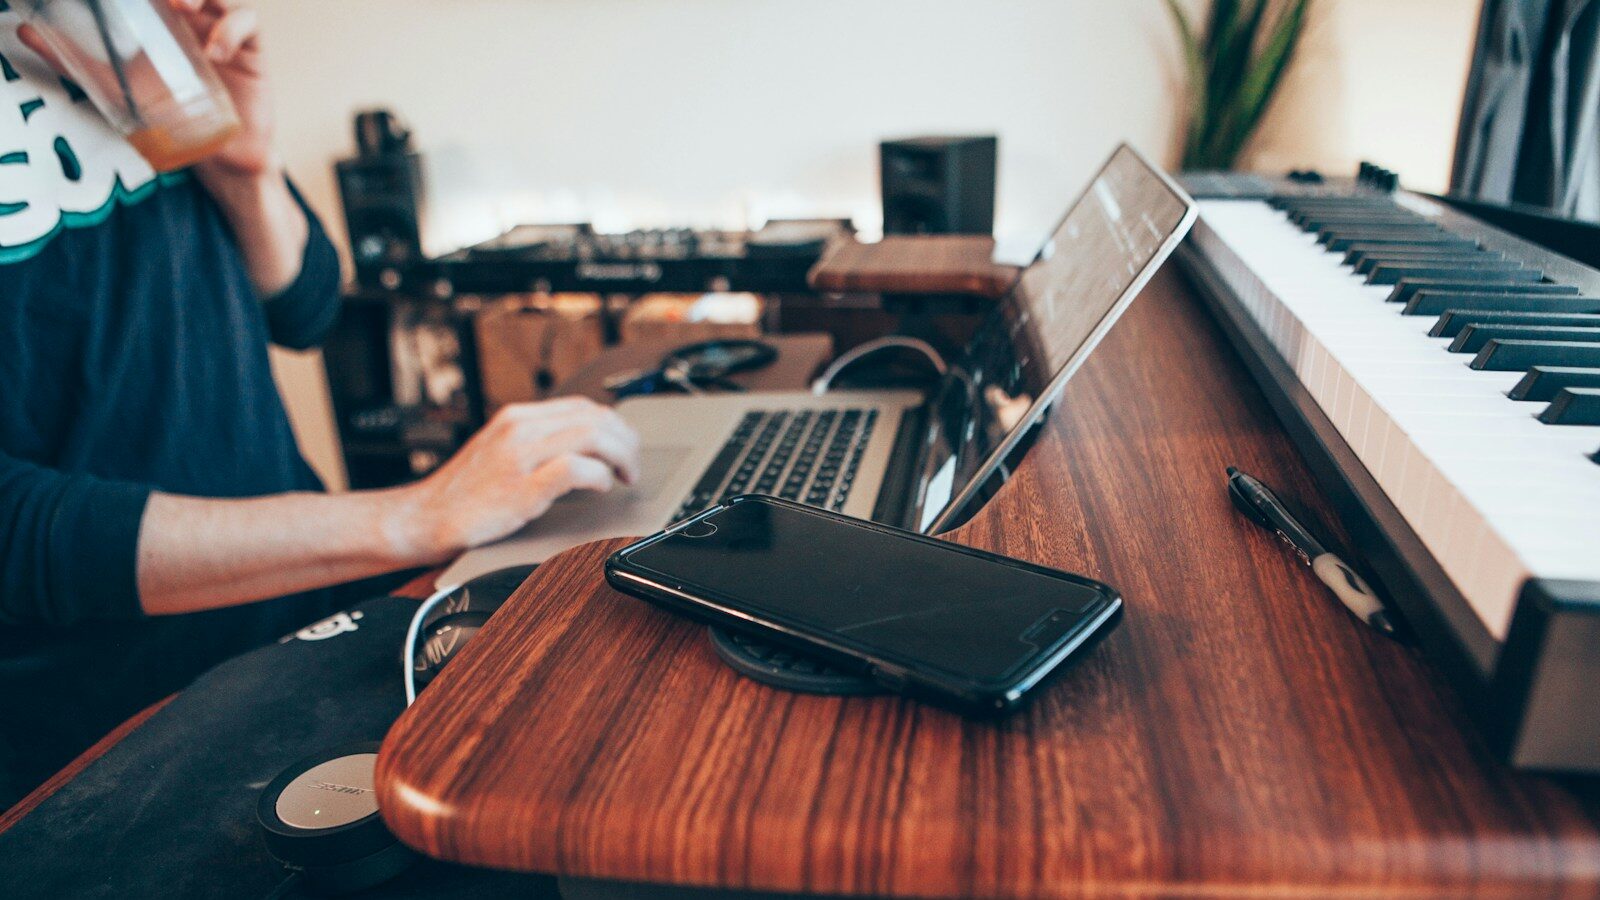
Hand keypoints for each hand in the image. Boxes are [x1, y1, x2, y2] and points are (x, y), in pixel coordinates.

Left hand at [17, 0, 276, 179]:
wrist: (221, 159)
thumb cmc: (172, 118)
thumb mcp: (116, 85)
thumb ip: (74, 59)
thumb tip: (23, 30)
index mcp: (165, 18)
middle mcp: (195, 19)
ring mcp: (224, 32)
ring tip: (183, 6)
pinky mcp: (252, 52)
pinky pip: (247, 24)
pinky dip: (232, 31)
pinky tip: (215, 51)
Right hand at [388, 399, 642, 563]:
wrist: (421, 518)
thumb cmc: (462, 495)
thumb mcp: (499, 452)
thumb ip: (535, 443)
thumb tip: (583, 447)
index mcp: (516, 417)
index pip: (583, 407)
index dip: (614, 426)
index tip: (623, 447)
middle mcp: (519, 429)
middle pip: (595, 417)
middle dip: (626, 441)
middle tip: (632, 467)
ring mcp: (520, 456)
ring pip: (592, 435)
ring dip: (621, 456)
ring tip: (624, 477)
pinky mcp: (521, 487)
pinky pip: (575, 470)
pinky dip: (598, 477)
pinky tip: (601, 488)